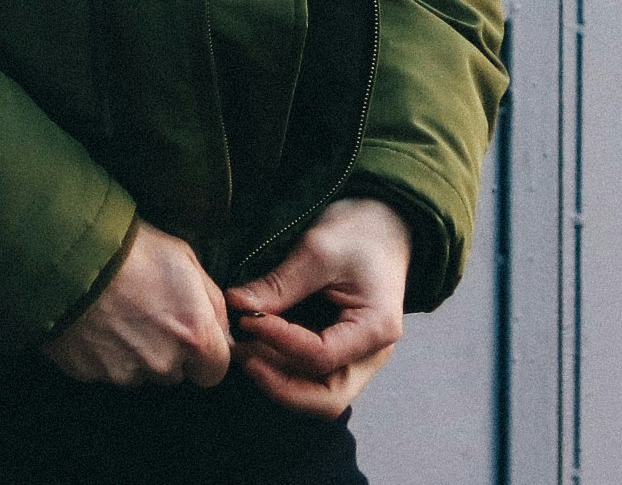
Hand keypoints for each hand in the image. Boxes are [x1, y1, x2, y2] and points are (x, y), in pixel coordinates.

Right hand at [42, 221, 234, 388]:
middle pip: (176, 373)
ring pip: (141, 373)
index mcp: (193, 336)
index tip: (193, 336)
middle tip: (150, 316)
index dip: (206, 355)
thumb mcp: (187, 261)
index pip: (215, 372)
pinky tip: (99, 323)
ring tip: (121, 316)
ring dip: (137, 354)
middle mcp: (162, 363)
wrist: (72, 257)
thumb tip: (222, 330)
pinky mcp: (91, 375)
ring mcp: (125, 372)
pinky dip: (106, 353)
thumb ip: (212, 303)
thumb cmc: (134, 251)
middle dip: (169, 352)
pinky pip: (108, 371)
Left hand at [223, 196, 410, 417]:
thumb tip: (236, 305)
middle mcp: (373, 354)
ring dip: (278, 381)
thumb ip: (279, 285)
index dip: (279, 342)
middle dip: (279, 384)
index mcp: (377, 328)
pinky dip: (283, 370)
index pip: (321, 356)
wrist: (385, 223)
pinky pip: (313, 378)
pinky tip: (257, 348)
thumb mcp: (318, 250)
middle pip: (326, 398)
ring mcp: (359, 358)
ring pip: (317, 395)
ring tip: (244, 351)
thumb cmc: (360, 231)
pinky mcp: (342, 353)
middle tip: (242, 354)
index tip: (246, 320)